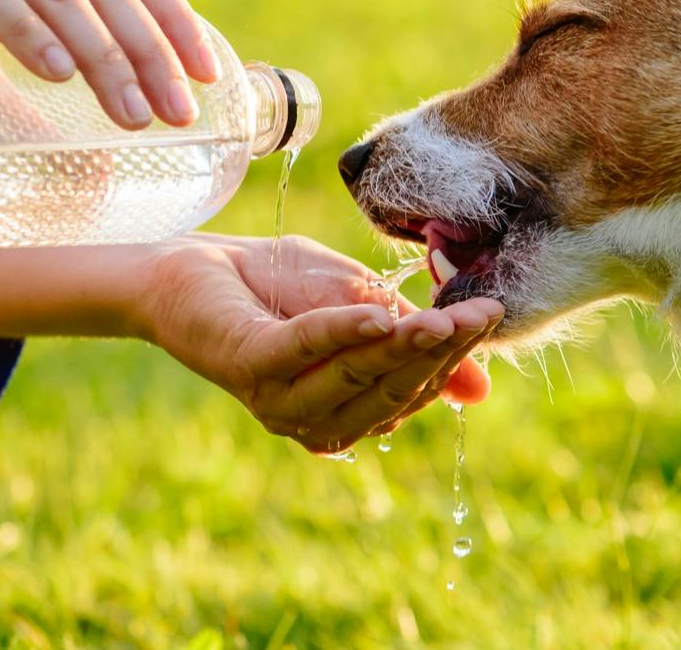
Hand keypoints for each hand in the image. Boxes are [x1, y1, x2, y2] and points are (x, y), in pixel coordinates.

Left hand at [145, 234, 500, 453]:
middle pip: (390, 390)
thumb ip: (408, 336)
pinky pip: (304, 349)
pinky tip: (379, 316)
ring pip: (355, 376)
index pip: (411, 390)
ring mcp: (277, 396)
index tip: (490, 316)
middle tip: (480, 314)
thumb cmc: (273, 282)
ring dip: (401, 347)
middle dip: (439, 352)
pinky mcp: (248, 362)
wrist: (190, 262)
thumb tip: (481, 390)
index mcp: (342, 408)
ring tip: (443, 320)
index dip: (452, 356)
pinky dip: (343, 331)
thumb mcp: (356, 301)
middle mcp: (311, 418)